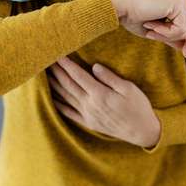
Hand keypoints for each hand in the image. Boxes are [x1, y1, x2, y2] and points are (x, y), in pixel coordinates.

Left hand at [47, 57, 161, 147]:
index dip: (66, 64)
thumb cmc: (138, 107)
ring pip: (65, 97)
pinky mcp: (88, 122)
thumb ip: (110, 77)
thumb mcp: (129, 89)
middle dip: (56, 71)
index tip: (57, 53)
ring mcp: (87, 114)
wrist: (141, 132)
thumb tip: (94, 66)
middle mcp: (90, 104)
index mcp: (100, 94)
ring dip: (54, 84)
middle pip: (68, 84)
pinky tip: (50, 97)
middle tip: (45, 59)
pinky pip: (68, 112)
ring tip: (44, 74)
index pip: (78, 75)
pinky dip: (58, 104)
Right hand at [108, 0, 185, 57]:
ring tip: (150, 27)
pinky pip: (180, 28)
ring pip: (185, 30)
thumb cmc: (133, 18)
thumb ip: (171, 37)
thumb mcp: (156, 31)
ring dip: (166, 36)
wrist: (121, 8)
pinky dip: (165, 32)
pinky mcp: (178, 2)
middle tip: (184, 54)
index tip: (185, 54)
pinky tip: (151, 24)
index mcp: (175, 2)